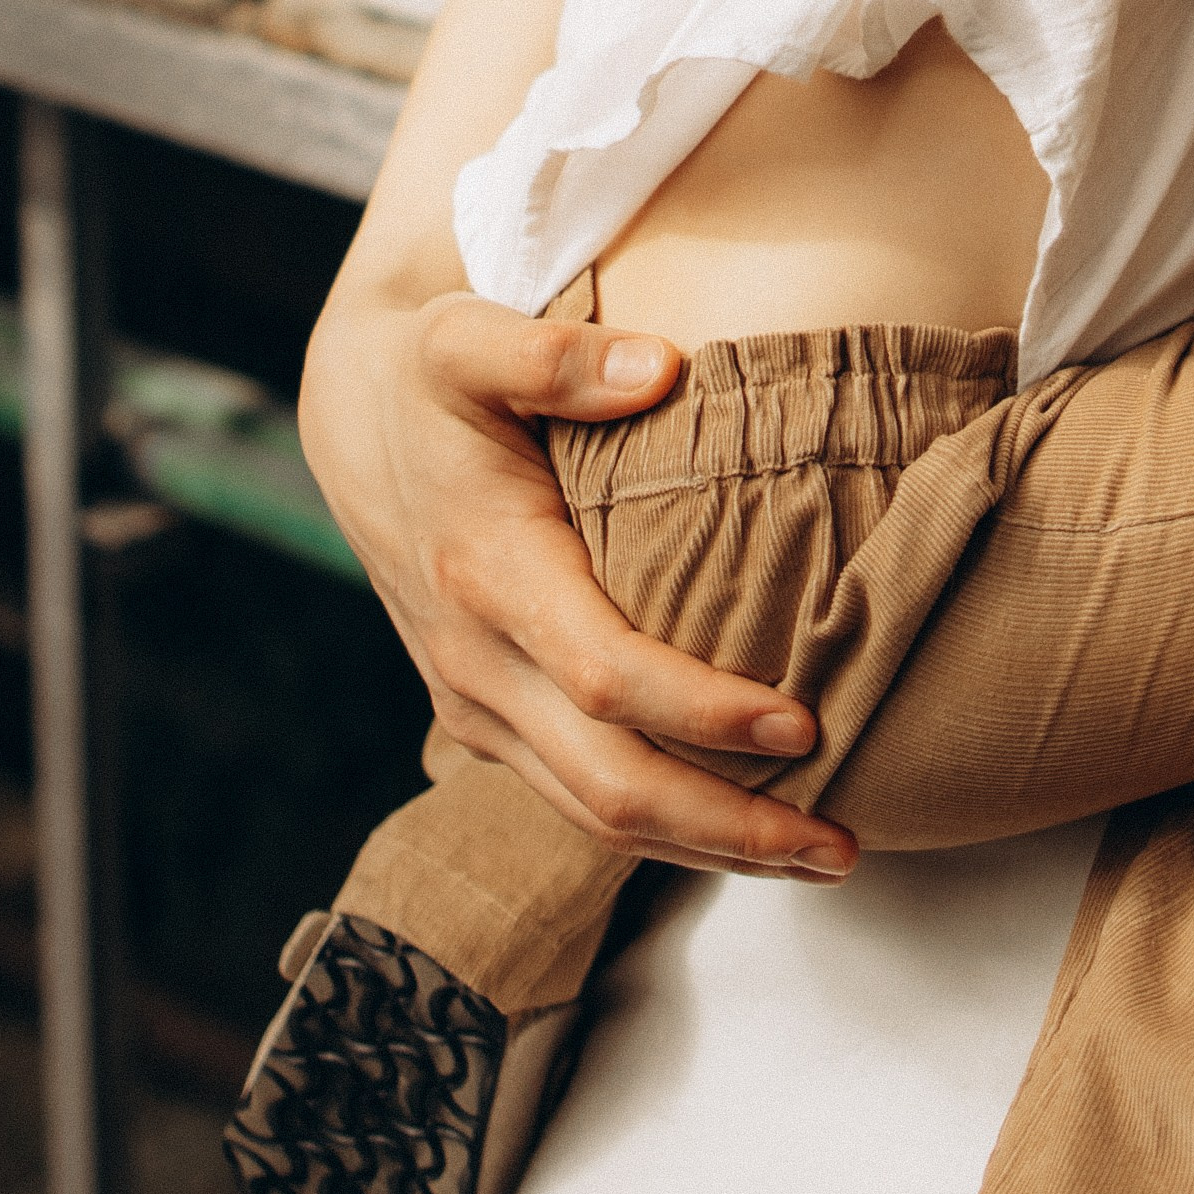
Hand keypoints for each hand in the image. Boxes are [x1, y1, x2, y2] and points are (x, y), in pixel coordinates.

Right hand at [299, 289, 854, 879]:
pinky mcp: (486, 716)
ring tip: (819, 854)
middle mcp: (475, 660)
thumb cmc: (432, 375)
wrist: (353, 419)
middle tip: (840, 843)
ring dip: (708, 847)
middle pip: (605, 786)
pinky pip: (576, 794)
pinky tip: (743, 824)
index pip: (603, 676)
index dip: (702, 711)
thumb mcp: (470, 339)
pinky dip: (664, 824)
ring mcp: (475, 702)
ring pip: (592, 813)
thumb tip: (660, 369)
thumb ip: (556, 356)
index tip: (801, 722)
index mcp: (484, 573)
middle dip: (726, 827)